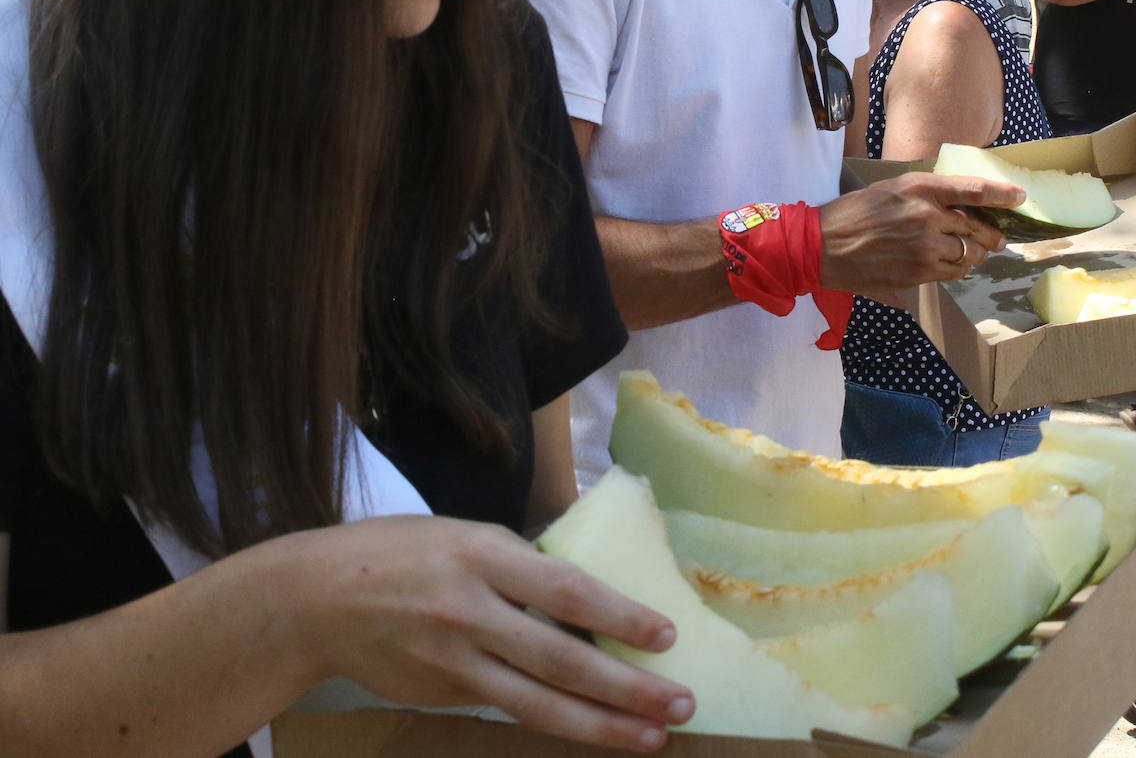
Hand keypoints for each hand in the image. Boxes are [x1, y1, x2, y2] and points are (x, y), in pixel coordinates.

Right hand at [294, 516, 693, 751]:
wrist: (318, 598)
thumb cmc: (401, 551)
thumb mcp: (463, 535)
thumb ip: (516, 563)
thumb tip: (581, 591)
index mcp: (482, 554)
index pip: (565, 588)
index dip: (618, 616)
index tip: (665, 635)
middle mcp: (470, 611)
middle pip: (561, 658)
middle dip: (626, 688)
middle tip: (681, 704)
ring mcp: (453, 662)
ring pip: (538, 704)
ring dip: (601, 725)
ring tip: (653, 737)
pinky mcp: (442, 696)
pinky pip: (508, 708)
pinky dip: (553, 717)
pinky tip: (590, 726)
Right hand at [818, 171, 1023, 301]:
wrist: (823, 245)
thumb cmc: (852, 214)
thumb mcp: (888, 190)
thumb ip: (922, 194)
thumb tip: (955, 205)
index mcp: (917, 187)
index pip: (970, 189)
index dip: (1000, 193)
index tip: (1020, 196)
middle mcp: (925, 214)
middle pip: (975, 226)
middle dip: (991, 234)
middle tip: (998, 238)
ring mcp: (923, 245)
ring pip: (968, 252)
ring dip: (975, 254)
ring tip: (974, 254)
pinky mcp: (919, 271)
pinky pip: (954, 272)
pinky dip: (960, 269)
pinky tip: (955, 265)